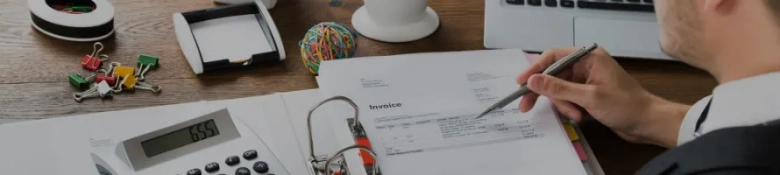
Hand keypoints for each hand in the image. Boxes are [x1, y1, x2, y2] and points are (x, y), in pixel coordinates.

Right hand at [517, 47, 688, 147]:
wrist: (647, 122)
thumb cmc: (626, 106)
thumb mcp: (589, 97)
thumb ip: (559, 88)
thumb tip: (533, 80)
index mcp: (589, 57)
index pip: (554, 56)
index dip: (535, 69)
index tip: (521, 82)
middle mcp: (586, 65)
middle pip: (553, 74)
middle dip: (544, 91)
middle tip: (526, 105)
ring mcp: (586, 80)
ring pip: (559, 89)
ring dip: (562, 104)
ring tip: (575, 114)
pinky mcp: (587, 93)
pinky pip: (567, 98)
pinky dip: (569, 108)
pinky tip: (580, 115)